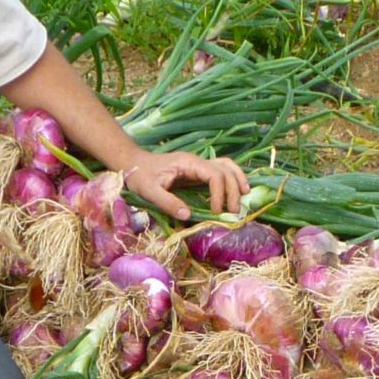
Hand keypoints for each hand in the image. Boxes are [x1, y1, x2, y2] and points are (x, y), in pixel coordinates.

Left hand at [121, 150, 246, 222]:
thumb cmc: (140, 176)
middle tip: (233, 212)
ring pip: (227, 166)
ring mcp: (199, 164)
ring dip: (238, 180)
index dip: (219, 194)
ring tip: (245, 196)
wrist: (133, 163)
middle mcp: (197, 161)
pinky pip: (222, 170)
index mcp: (188, 164)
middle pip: (225, 171)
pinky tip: (239, 188)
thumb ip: (167, 202)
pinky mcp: (198, 170)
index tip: (215, 212)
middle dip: (233, 191)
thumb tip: (188, 216)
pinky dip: (233, 177)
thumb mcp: (149, 191)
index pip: (214, 175)